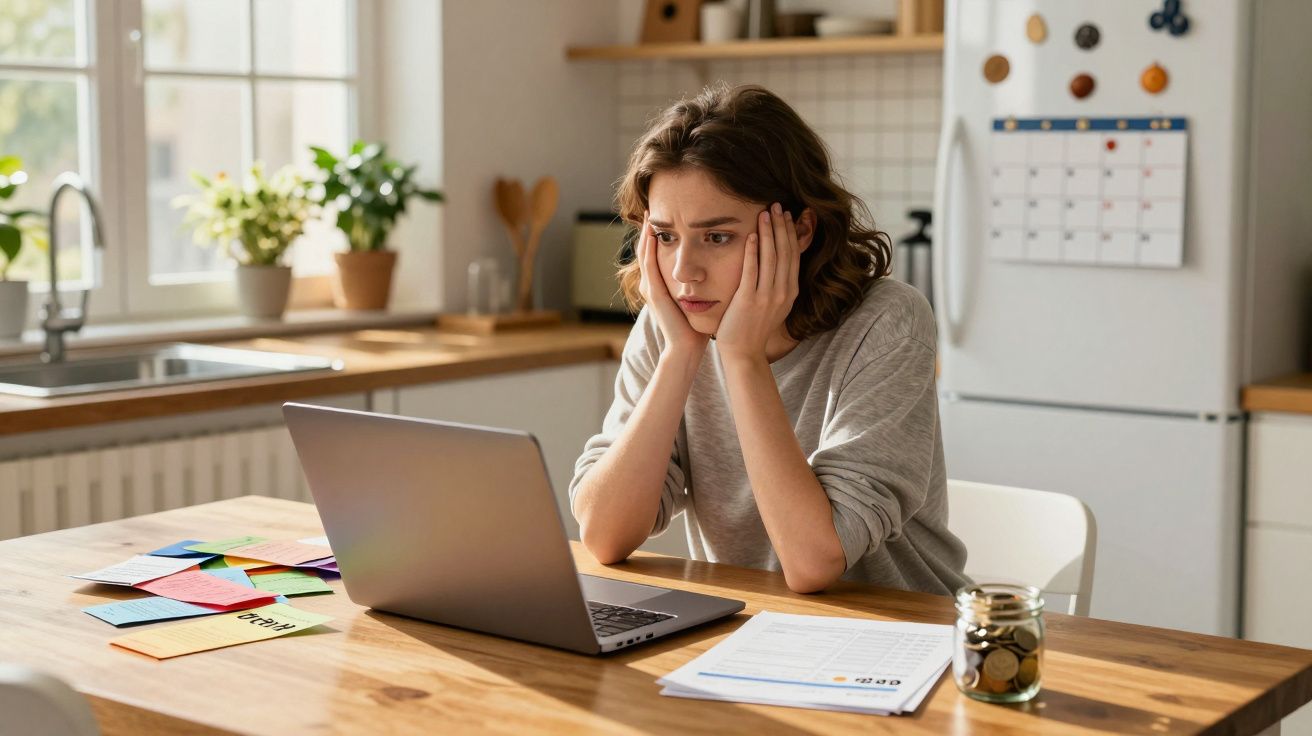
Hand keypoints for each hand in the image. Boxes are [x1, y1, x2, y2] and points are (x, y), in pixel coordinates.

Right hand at [636, 213, 708, 358]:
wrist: (687, 348)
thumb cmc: (695, 327)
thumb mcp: (695, 298)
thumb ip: (698, 283)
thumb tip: (712, 268)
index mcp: (660, 285)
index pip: (656, 253)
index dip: (657, 234)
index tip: (665, 215)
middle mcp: (651, 284)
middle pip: (646, 249)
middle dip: (648, 229)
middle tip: (651, 207)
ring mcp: (650, 288)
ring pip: (644, 254)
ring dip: (646, 233)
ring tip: (649, 215)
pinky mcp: (654, 293)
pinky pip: (649, 265)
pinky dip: (649, 248)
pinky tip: (653, 233)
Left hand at [715, 203, 799, 362]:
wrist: (744, 353)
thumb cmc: (754, 327)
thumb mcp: (774, 305)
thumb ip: (778, 284)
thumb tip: (778, 263)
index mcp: (791, 291)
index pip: (793, 255)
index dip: (790, 233)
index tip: (786, 215)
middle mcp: (783, 292)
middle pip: (785, 252)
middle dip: (781, 226)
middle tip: (777, 205)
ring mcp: (767, 296)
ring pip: (771, 257)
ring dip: (768, 233)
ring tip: (765, 213)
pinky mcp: (749, 300)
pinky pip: (752, 270)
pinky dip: (752, 251)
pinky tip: (750, 235)